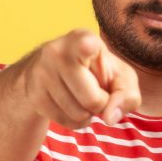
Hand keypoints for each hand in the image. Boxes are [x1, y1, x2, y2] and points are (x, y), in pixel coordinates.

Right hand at [25, 28, 141, 128]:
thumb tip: (109, 118)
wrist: (55, 71)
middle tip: (97, 91)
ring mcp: (42, 73)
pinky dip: (74, 121)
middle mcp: (58, 52)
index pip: (85, 44)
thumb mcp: (121, 76)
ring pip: (78, 114)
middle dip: (101, 104)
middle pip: (92, 99)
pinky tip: (72, 105)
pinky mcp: (33, 94)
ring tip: (82, 96)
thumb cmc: (97, 71)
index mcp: (83, 38)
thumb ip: (127, 95)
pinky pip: (64, 122)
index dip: (87, 47)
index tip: (88, 45)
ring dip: (87, 114)